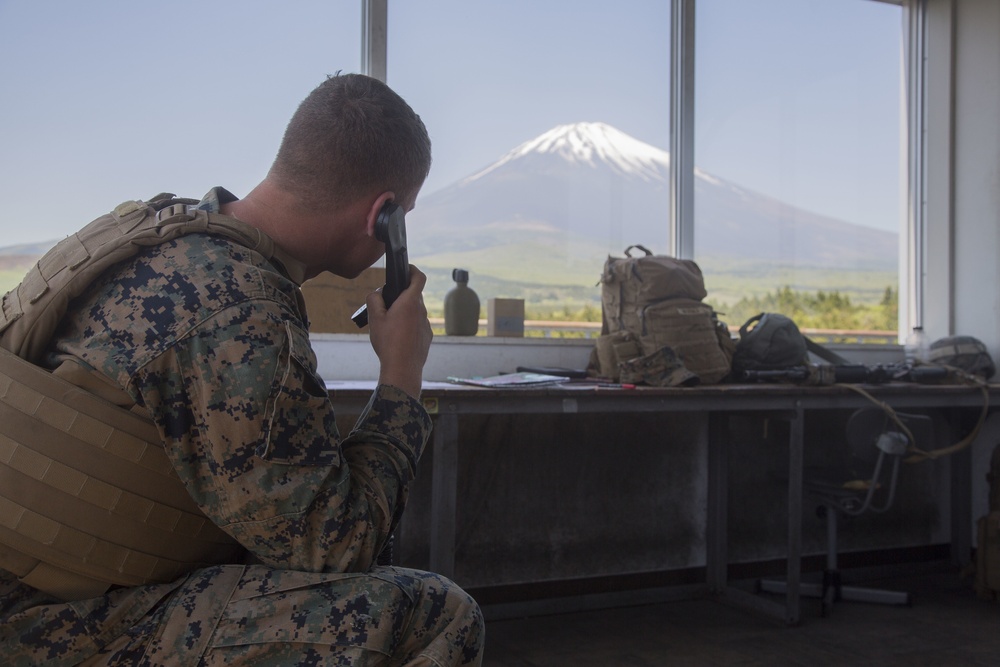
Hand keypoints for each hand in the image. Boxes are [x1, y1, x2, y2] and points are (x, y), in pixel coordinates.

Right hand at [367, 265, 432, 397]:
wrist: (403, 369)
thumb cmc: (388, 343)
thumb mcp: (374, 318)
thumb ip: (374, 299)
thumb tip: (378, 293)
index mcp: (410, 302)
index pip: (418, 277)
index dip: (412, 269)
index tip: (406, 268)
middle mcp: (422, 311)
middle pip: (413, 295)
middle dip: (401, 295)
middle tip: (386, 303)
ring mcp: (426, 324)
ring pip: (415, 311)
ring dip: (404, 312)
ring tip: (389, 324)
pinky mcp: (427, 336)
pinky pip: (417, 325)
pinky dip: (409, 325)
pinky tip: (397, 337)